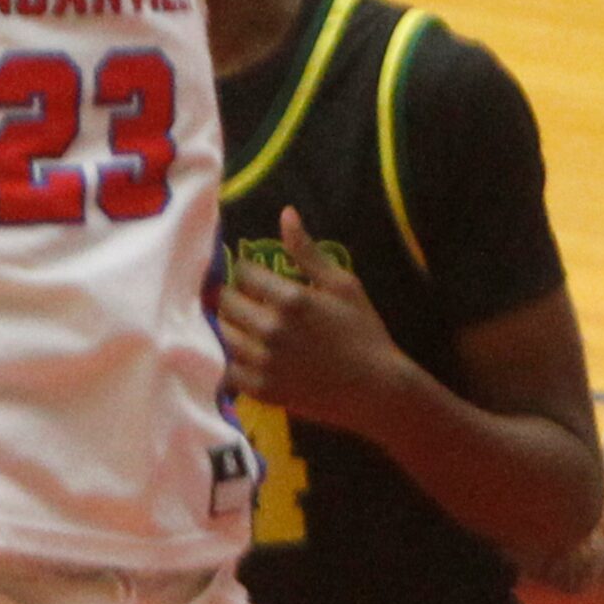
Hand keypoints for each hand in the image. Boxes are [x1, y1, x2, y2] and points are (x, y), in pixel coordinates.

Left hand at [219, 207, 410, 435]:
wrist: (379, 391)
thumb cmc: (364, 333)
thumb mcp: (343, 285)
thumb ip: (307, 251)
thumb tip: (286, 213)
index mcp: (290, 299)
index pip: (243, 272)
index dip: (249, 271)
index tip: (257, 278)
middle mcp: (271, 329)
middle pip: (227, 302)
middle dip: (236, 296)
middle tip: (250, 301)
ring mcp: (266, 362)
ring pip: (225, 335)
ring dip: (233, 327)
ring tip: (250, 327)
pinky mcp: (265, 391)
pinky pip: (232, 371)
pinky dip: (236, 363)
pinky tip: (253, 358)